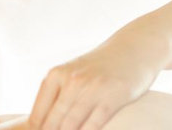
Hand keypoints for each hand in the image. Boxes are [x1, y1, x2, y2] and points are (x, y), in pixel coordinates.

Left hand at [28, 25, 169, 129]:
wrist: (133, 49)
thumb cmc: (100, 66)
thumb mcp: (73, 73)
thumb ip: (56, 95)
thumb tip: (38, 126)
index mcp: (57, 74)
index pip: (38, 115)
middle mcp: (73, 80)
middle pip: (53, 122)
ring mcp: (93, 88)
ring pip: (71, 126)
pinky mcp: (113, 97)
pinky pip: (94, 124)